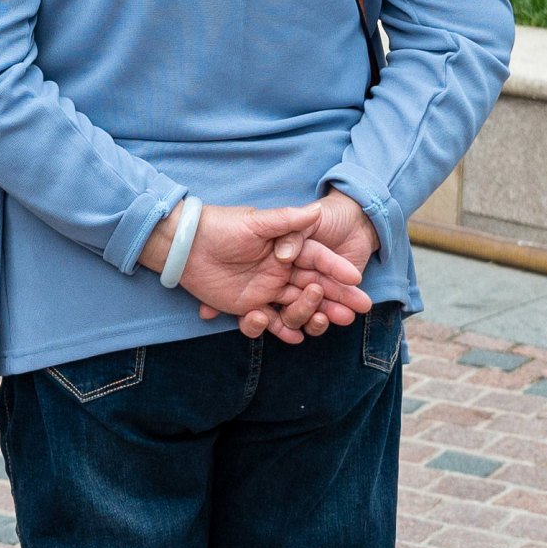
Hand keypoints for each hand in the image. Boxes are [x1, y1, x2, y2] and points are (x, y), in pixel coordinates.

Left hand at [156, 203, 370, 338]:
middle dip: (338, 297)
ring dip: (314, 314)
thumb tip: (317, 210)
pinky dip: (284, 329)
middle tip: (359, 308)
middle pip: (315, 286)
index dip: (337, 269)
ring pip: (298, 305)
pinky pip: (272, 320)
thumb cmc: (222, 227)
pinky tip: (298, 337)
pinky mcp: (250, 306)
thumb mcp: (256, 222)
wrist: (186, 246)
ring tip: (327, 322)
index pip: (318, 259)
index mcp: (287, 249)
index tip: (356, 278)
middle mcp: (282, 270)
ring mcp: (267, 289)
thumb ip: (287, 221)